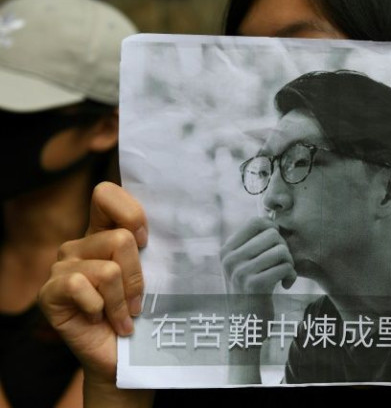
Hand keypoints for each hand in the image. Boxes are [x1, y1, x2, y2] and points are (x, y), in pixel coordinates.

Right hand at [38, 182, 148, 400]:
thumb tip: (179, 227)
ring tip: (122, 316)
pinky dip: (101, 309)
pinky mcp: (49, 292)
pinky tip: (100, 321)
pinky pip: (82, 286)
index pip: (106, 194)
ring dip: (122, 300)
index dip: (130, 213)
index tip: (146, 241)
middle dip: (137, 276)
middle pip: (120, 238)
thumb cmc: (143, 314)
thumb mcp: (155, 274)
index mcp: (103, 232)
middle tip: (136, 301)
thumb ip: (155, 247)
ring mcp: (61, 268)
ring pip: (108, 269)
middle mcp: (79, 245)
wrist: (124, 358)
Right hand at [220, 217, 296, 296]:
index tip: (275, 246)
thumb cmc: (252, 292)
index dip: (273, 230)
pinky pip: (286, 267)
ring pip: (281, 250)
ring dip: (289, 263)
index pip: (256, 222)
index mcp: (226, 250)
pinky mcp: (255, 286)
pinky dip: (291, 276)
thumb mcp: (244, 266)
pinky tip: (285, 285)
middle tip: (281, 263)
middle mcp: (230, 259)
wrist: (246, 327)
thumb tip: (271, 215)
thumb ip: (253, 244)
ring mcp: (240, 272)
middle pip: (273, 235)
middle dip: (284, 248)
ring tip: (283, 274)